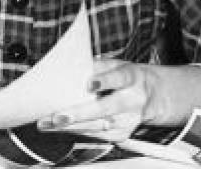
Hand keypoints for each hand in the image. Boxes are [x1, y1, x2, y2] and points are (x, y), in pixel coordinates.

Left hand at [37, 58, 169, 140]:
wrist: (151, 96)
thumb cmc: (128, 78)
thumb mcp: (116, 65)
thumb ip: (95, 67)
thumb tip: (69, 69)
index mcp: (132, 77)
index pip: (120, 78)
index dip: (105, 81)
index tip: (90, 84)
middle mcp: (133, 100)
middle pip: (106, 108)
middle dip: (80, 114)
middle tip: (58, 117)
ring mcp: (129, 120)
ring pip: (99, 126)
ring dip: (71, 127)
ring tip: (48, 124)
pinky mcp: (123, 134)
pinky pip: (97, 135)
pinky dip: (77, 132)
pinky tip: (61, 129)